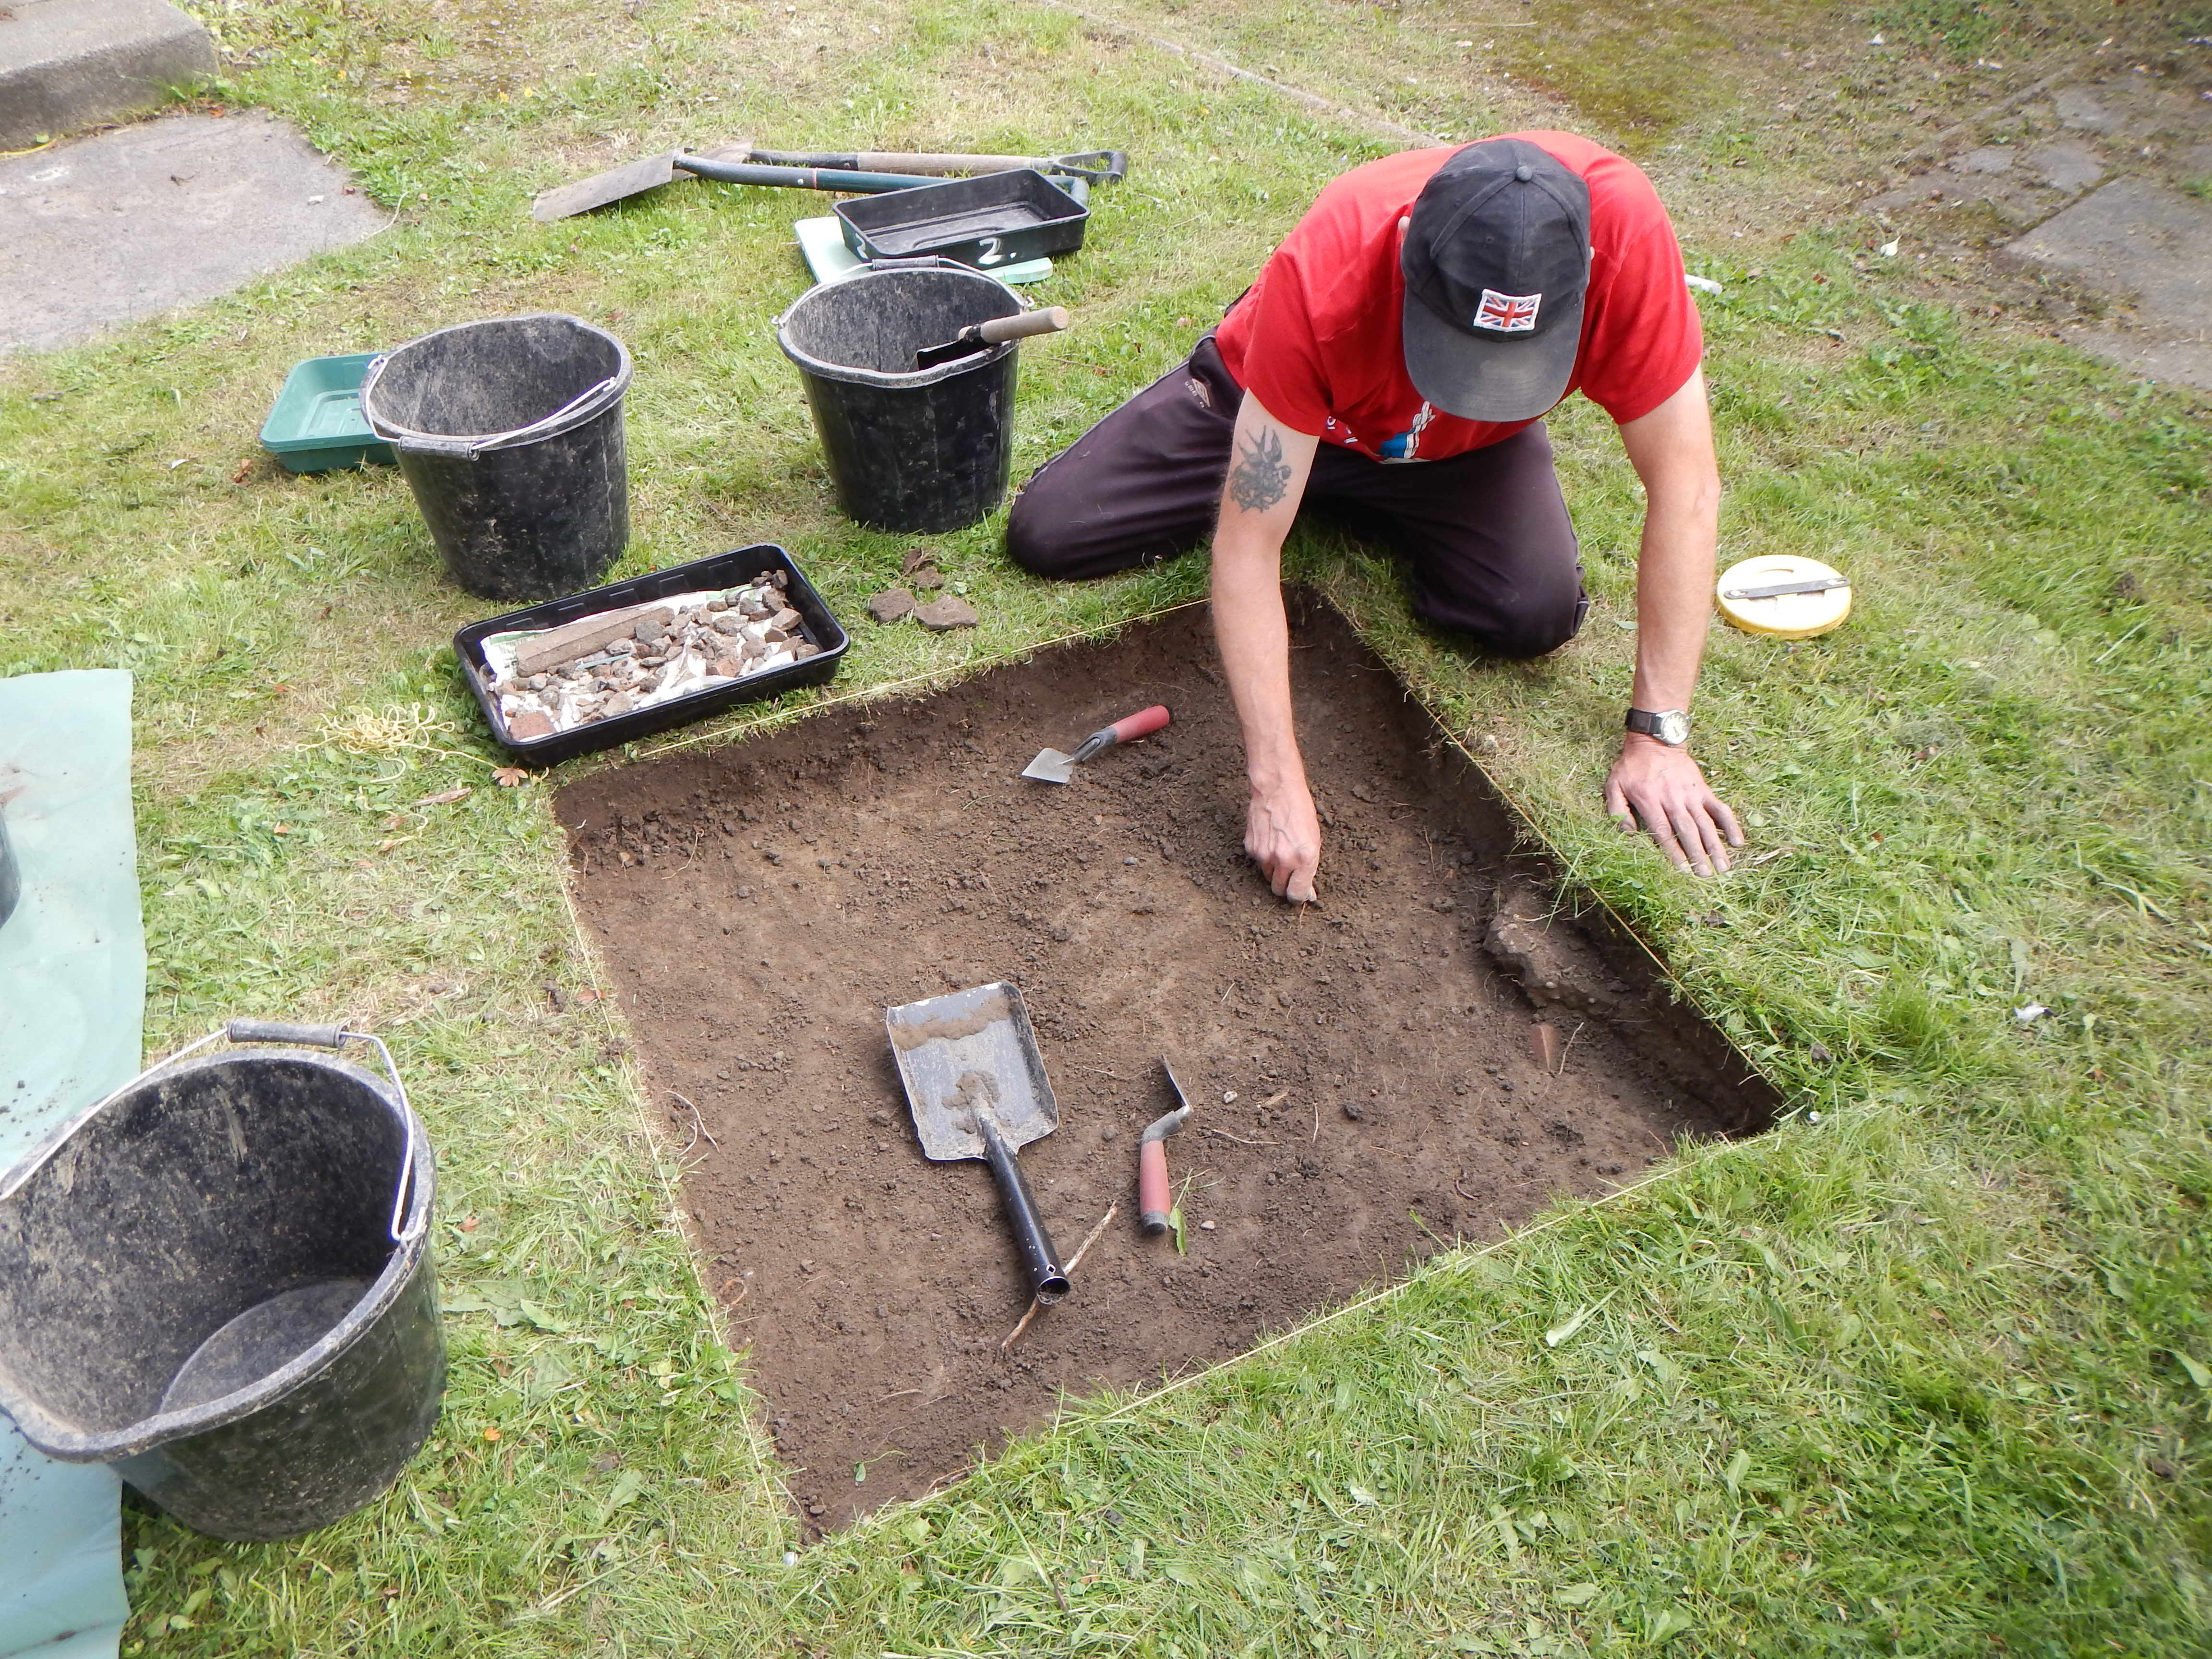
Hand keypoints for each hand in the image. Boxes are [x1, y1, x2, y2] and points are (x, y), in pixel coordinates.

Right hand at [1245, 773, 1320, 902]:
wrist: (1277, 788)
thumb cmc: (1299, 809)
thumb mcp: (1314, 839)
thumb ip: (1309, 867)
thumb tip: (1306, 890)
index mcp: (1304, 858)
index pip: (1296, 893)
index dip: (1298, 896)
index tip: (1300, 893)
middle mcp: (1283, 860)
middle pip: (1278, 889)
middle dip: (1284, 886)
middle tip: (1289, 875)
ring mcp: (1264, 855)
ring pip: (1267, 876)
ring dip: (1274, 870)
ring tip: (1280, 850)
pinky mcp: (1250, 848)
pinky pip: (1257, 862)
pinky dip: (1263, 857)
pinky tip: (1270, 840)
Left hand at [1604, 735, 1743, 875]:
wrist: (1655, 741)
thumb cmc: (1632, 766)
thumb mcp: (1614, 784)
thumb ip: (1617, 809)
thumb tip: (1627, 833)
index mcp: (1650, 800)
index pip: (1663, 831)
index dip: (1672, 851)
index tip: (1681, 870)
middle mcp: (1673, 799)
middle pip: (1687, 831)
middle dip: (1697, 855)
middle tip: (1706, 876)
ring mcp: (1691, 794)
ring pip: (1705, 823)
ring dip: (1715, 846)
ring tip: (1724, 867)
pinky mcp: (1703, 790)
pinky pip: (1719, 808)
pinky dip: (1730, 824)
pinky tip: (1737, 841)